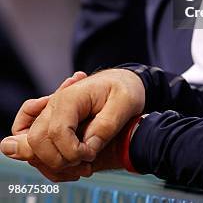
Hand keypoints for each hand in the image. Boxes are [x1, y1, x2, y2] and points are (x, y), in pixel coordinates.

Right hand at [1, 69, 143, 179]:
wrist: (122, 83)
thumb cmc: (123, 89)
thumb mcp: (125, 102)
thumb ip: (107, 125)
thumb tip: (88, 148)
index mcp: (70, 97)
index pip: (56, 131)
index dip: (72, 151)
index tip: (91, 154)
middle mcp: (53, 106)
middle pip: (35, 141)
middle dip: (57, 160)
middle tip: (84, 160)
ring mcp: (50, 117)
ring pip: (31, 148)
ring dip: (53, 165)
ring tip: (82, 164)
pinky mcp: (51, 127)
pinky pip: (36, 150)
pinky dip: (51, 164)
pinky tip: (75, 163)